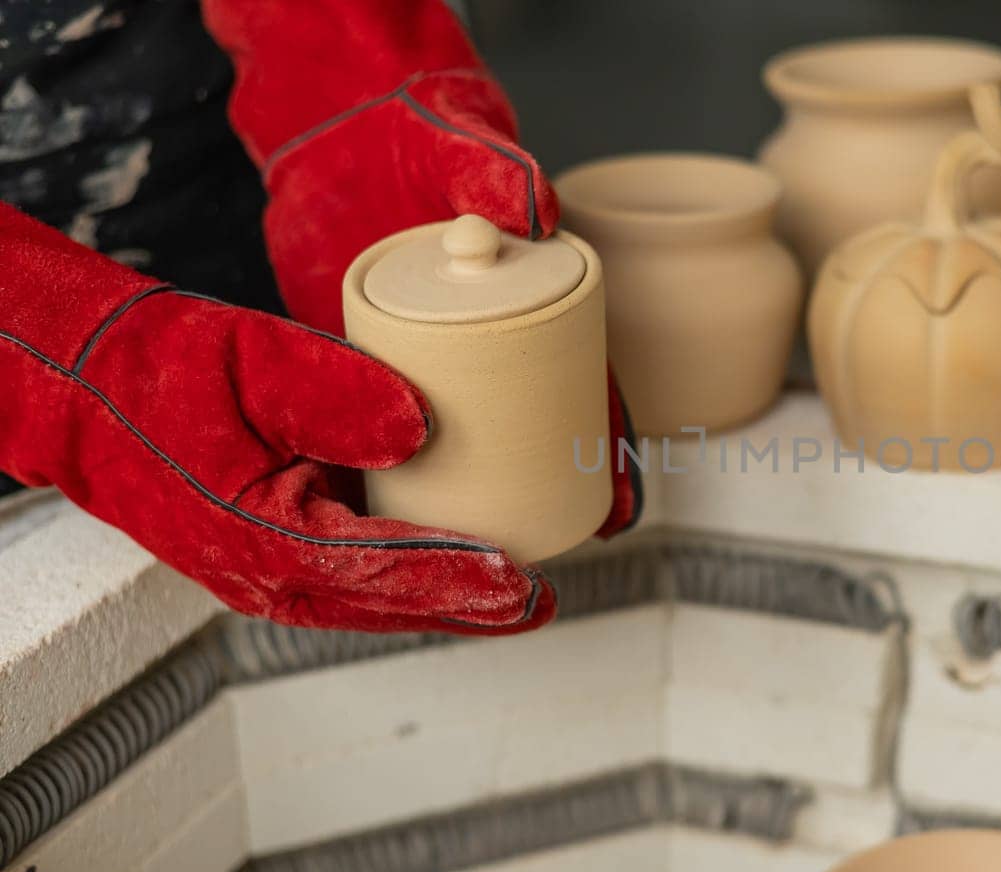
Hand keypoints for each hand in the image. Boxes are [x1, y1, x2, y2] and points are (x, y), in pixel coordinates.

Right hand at [0, 205, 550, 633]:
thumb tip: (420, 427)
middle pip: (388, 603)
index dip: (453, 575)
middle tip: (541, 602)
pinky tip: (458, 573)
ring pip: (374, 602)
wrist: (91, 391)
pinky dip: (410, 582)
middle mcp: (266, 573)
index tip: (516, 577)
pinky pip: (355, 582)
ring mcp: (267, 574)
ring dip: (446, 603)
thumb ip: (333, 389)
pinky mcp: (275, 557)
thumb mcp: (251, 356)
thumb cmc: (165, 368)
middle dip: (469, 606)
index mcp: (259, 533)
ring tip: (520, 600)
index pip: (377, 569)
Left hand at [202, 0, 639, 538]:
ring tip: (479, 574)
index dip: (606, 445)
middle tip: (544, 562)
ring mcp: (434, 361)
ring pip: (471, 445)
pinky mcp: (373, 364)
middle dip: (550, 499)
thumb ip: (491, 169)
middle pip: (538, 430)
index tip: (617, 503)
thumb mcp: (455, 149)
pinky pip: (393, 435)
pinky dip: (403, 481)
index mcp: (532, 308)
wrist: (344, 127)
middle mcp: (493, 344)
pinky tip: (401, 533)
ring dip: (482, 506)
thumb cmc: (420, 135)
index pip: (587, 383)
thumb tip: (535, 208)